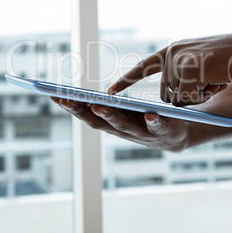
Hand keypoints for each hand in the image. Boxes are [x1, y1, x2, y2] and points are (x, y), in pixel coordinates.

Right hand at [50, 97, 188, 151]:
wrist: (177, 137)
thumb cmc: (146, 121)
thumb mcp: (126, 114)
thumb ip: (111, 107)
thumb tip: (90, 96)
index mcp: (113, 124)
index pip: (88, 116)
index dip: (71, 108)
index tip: (54, 96)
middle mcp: (124, 131)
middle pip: (100, 123)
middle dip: (82, 112)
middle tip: (67, 100)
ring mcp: (143, 134)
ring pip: (124, 126)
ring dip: (110, 116)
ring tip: (98, 105)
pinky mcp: (164, 132)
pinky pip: (158, 127)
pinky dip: (153, 122)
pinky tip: (150, 115)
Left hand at [107, 31, 231, 105]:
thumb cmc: (231, 59)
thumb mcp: (200, 64)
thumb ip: (181, 74)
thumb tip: (168, 99)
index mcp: (173, 50)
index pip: (144, 67)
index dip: (126, 81)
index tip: (108, 94)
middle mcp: (172, 53)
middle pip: (165, 94)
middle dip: (187, 96)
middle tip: (207, 81)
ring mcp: (179, 60)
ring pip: (177, 100)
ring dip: (198, 96)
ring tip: (215, 77)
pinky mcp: (189, 69)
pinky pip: (188, 100)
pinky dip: (205, 97)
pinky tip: (217, 80)